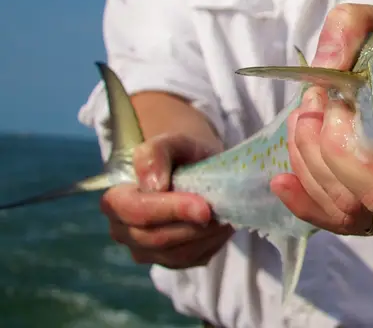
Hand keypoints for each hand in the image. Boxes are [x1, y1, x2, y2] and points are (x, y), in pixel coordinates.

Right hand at [100, 134, 233, 268]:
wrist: (196, 169)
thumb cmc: (180, 155)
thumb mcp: (171, 143)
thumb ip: (155, 154)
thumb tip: (154, 185)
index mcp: (116, 201)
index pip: (135, 212)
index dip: (169, 210)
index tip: (203, 206)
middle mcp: (124, 231)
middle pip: (155, 238)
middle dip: (192, 225)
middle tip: (220, 210)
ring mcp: (147, 251)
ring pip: (178, 254)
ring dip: (206, 235)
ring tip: (224, 213)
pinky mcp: (173, 262)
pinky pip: (194, 259)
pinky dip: (213, 243)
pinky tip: (221, 224)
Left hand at [271, 4, 372, 234]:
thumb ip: (347, 32)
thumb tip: (319, 72)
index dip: (338, 145)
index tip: (327, 98)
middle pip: (361, 199)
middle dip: (315, 150)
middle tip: (307, 106)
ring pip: (348, 213)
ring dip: (307, 167)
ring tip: (297, 124)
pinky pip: (346, 222)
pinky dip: (307, 204)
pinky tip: (281, 182)